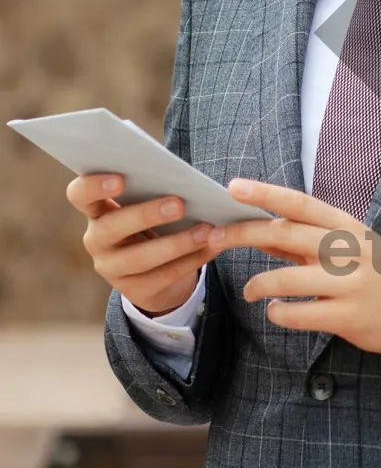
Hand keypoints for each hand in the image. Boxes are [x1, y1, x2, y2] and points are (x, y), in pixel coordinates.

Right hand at [67, 173, 213, 314]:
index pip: (79, 195)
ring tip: (206, 230)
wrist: (158, 272)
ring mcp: (112, 268)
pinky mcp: (135, 290)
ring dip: (176, 243)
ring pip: (139, 259)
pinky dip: (192, 260)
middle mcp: (97, 240)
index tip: (120, 178)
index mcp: (97, 210)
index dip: (93, 186)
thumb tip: (184, 176)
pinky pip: (164, 277)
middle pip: (110, 228)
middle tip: (178, 204)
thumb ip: (155, 189)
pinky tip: (214, 246)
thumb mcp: (149, 205)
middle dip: (144, 215)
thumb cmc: (155, 222)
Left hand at [206, 178, 380, 357]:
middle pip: (287, 235)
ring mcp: (350, 283)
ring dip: (257, 284)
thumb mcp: (350, 248)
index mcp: (349, 227)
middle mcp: (350, 250)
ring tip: (250, 291)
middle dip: (244, 234)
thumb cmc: (380, 275)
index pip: (303, 204)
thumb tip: (261, 231)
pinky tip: (276, 311)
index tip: (235, 187)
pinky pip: (298, 313)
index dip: (267, 194)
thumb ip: (307, 242)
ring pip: (286, 279)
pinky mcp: (347, 316)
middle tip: (214, 237)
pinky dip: (278, 313)